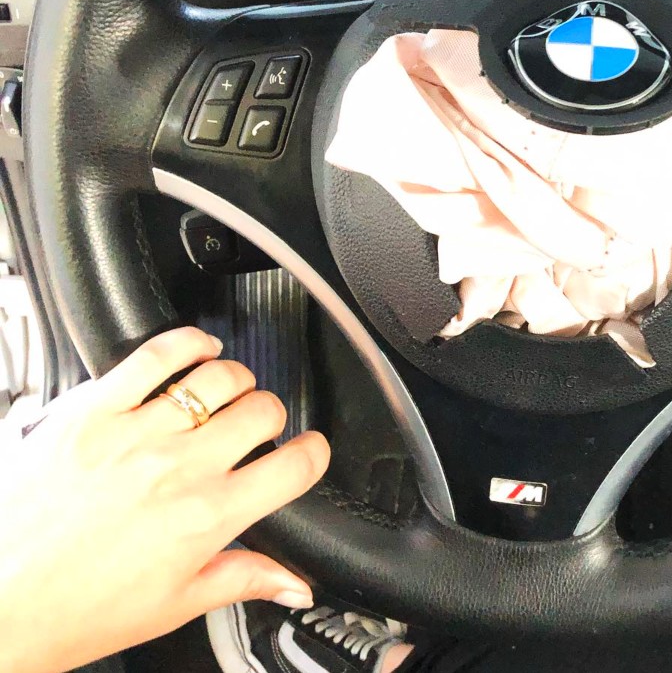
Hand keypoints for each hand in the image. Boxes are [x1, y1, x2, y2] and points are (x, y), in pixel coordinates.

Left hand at [0, 327, 330, 672]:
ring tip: (228, 396)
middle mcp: (178, 469)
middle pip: (264, 411)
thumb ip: (245, 579)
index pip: (295, 465)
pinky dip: (188, 344)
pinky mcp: (94, 410)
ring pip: (220, 377)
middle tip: (259, 432)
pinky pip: (156, 356)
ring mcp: (136, 434)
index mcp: (207, 518)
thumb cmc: (75, 609)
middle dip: (273, 419)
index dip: (314, 454)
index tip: (307, 454)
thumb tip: (294, 582)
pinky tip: (196, 352)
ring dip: (237, 383)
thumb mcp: (175, 604)